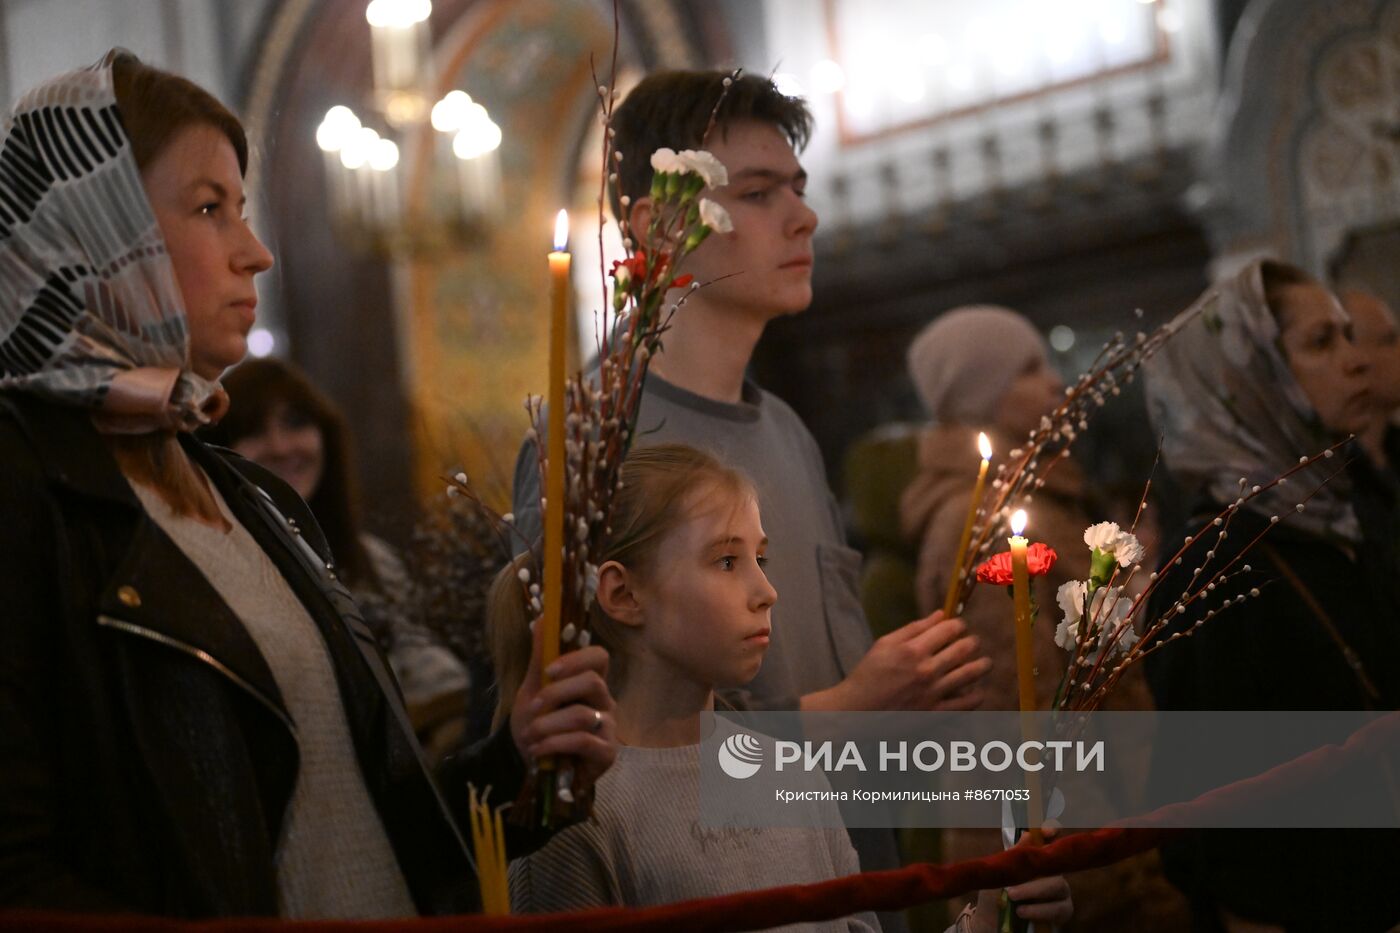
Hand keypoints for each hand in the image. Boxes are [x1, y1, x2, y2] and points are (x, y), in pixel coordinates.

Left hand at [509, 619, 617, 790]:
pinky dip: (554, 744)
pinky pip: (582, 741)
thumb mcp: (532, 691)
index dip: (576, 659)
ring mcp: (608, 728)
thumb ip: (539, 659)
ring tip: (530, 735)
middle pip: (593, 682)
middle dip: (556, 693)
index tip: (549, 671)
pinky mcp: (606, 754)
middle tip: (533, 706)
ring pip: (583, 715)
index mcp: (590, 683)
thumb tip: (541, 618)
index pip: (599, 657)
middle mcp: (605, 702)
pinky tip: (538, 751)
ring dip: (548, 724)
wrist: (532, 764)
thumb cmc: (538, 724)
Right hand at [804, 611, 990, 710]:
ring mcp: (934, 692)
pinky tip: (976, 689)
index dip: (958, 625)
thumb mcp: (884, 644)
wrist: (857, 710)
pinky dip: (977, 694)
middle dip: (972, 642)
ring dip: (983, 665)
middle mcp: (926, 669)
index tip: (959, 626)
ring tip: (985, 663)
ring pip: (971, 673)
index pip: (949, 629)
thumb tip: (940, 614)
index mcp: (913, 649)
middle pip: (964, 648)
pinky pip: (967, 703)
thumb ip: (914, 628)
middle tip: (973, 642)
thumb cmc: (869, 674)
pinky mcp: (936, 713)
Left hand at [970, 827, 1073, 930]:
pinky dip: (1041, 912)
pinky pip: (1060, 909)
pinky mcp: (1062, 912)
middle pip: (1054, 868)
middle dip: (1033, 880)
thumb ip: (1013, 856)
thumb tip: (1028, 834)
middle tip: (1011, 892)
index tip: (1048, 832)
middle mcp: (1053, 873)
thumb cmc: (994, 895)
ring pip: (1059, 886)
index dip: (1052, 833)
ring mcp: (1060, 893)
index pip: (1049, 842)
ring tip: (1016, 906)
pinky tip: (1024, 913)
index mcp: (1037, 861)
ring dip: (1035, 894)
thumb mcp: (997, 875)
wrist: (989, 923)